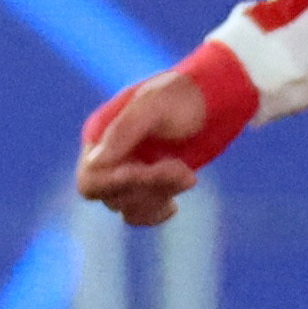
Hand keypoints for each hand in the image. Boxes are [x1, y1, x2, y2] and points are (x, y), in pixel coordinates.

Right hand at [72, 55, 245, 228]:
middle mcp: (110, 155)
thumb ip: (123, 132)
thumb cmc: (182, 95)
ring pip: (128, 207)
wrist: (216, 97)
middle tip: (180, 166)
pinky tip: (174, 205)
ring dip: (158, 196)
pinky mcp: (152, 183)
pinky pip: (140, 213)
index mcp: (100, 134)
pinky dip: (155, 213)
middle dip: (147, 186)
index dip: (117, 183)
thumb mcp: (154, 106)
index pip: (90, 179)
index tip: (148, 170)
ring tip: (188, 175)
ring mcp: (130, 170)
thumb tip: (94, 162)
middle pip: (111, 196)